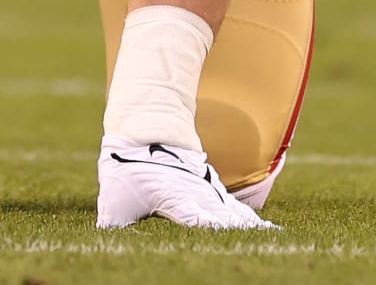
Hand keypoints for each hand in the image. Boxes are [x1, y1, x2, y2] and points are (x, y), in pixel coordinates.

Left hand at [95, 138, 278, 229]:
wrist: (144, 131)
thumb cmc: (127, 167)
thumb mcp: (114, 196)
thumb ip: (114, 221)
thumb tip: (105, 237)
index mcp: (177, 197)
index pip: (197, 218)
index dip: (210, 228)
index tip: (226, 240)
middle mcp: (197, 194)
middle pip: (223, 218)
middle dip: (239, 232)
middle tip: (262, 244)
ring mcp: (207, 191)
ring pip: (233, 212)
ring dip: (249, 226)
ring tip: (271, 237)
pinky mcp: (210, 189)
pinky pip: (234, 207)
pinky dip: (248, 219)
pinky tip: (263, 229)